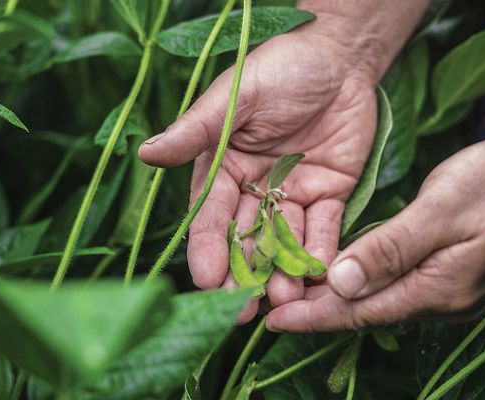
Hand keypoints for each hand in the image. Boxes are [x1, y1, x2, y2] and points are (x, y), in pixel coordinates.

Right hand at [139, 28, 379, 321]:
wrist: (338, 57)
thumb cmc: (279, 68)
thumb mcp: (234, 96)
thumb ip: (197, 130)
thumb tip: (146, 154)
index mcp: (223, 168)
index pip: (210, 215)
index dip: (208, 247)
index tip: (205, 279)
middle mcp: (253, 188)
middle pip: (245, 239)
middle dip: (243, 274)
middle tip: (242, 310)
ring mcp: (291, 194)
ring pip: (283, 241)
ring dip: (283, 271)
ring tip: (283, 298)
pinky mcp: (328, 195)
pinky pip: (323, 229)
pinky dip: (321, 252)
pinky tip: (319, 276)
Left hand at [267, 111, 484, 331]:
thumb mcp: (443, 209)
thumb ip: (391, 249)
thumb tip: (341, 284)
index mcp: (435, 288)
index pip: (360, 312)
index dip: (313, 316)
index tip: (272, 321)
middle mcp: (440, 299)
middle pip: (367, 311)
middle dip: (319, 310)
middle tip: (273, 304)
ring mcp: (449, 289)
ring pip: (380, 298)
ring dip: (339, 296)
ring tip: (298, 290)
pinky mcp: (453, 273)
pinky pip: (397, 284)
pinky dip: (365, 280)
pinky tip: (346, 271)